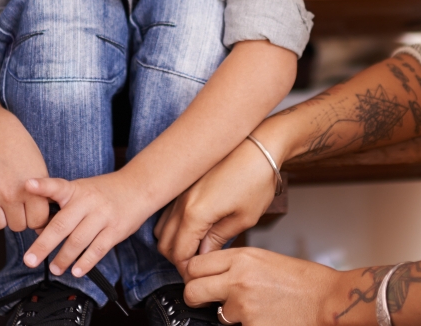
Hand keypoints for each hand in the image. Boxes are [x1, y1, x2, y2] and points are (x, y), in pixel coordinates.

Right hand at [0, 111, 50, 231]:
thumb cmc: (22, 155)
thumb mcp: (41, 174)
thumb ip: (43, 200)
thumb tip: (44, 229)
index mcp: (32, 190)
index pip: (37, 222)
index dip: (36, 216)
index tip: (33, 206)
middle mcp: (9, 194)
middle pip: (17, 226)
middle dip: (19, 216)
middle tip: (17, 200)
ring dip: (0, 215)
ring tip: (2, 198)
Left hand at [22, 170, 155, 276]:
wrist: (139, 187)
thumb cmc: (104, 192)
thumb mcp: (82, 188)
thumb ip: (62, 205)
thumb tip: (39, 229)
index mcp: (76, 189)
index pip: (57, 186)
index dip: (42, 186)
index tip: (28, 185)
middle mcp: (88, 202)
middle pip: (62, 224)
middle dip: (44, 244)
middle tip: (29, 259)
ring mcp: (103, 216)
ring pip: (78, 241)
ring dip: (64, 258)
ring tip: (54, 269)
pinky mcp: (115, 230)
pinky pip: (97, 250)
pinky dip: (85, 263)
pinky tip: (76, 271)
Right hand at [155, 138, 278, 274]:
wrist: (259, 144)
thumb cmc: (256, 177)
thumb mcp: (243, 218)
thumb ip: (218, 240)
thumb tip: (205, 255)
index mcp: (194, 214)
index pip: (178, 254)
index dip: (188, 270)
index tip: (198, 276)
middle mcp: (181, 202)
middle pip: (164, 244)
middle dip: (178, 259)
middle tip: (198, 265)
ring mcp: (179, 192)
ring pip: (161, 228)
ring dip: (174, 242)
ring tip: (196, 248)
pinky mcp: (183, 185)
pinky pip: (167, 213)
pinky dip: (174, 226)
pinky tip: (194, 229)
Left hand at [183, 248, 341, 325]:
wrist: (327, 300)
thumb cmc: (303, 280)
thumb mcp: (265, 259)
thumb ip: (236, 265)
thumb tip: (214, 274)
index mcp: (242, 258)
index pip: (195, 264)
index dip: (193, 275)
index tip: (197, 280)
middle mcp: (238, 280)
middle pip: (193, 290)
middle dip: (196, 297)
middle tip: (206, 300)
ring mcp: (243, 306)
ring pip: (216, 314)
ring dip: (228, 314)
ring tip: (254, 308)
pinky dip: (248, 324)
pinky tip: (265, 317)